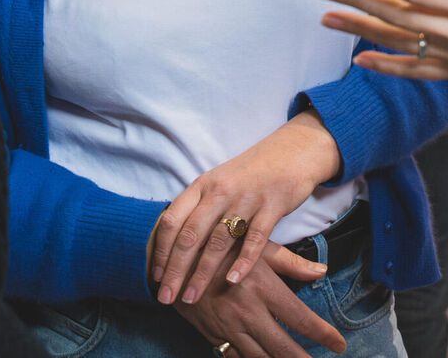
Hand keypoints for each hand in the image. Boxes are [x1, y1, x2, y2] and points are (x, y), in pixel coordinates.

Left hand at [150, 111, 341, 302]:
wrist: (292, 150)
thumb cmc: (251, 173)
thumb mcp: (219, 182)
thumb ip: (199, 208)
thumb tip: (173, 242)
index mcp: (202, 185)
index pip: (171, 221)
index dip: (160, 251)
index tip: (155, 276)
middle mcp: (220, 191)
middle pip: (190, 236)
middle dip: (175, 271)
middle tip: (165, 298)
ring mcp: (246, 198)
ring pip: (218, 242)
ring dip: (202, 273)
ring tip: (192, 297)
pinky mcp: (272, 206)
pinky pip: (254, 239)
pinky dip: (242, 262)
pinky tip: (232, 281)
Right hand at [173, 244, 344, 357]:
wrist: (174, 258)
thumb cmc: (220, 246)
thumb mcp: (256, 247)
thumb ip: (291, 263)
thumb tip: (321, 270)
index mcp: (263, 288)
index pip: (301, 318)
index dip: (323, 334)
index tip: (339, 343)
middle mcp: (247, 311)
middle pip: (283, 346)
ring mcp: (228, 326)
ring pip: (261, 357)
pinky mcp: (213, 334)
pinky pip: (236, 357)